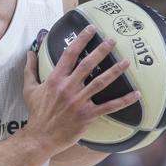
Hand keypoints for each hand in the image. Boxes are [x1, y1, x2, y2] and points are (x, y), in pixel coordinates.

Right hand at [21, 25, 140, 155]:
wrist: (41, 136)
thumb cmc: (36, 112)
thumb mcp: (29, 88)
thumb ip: (30, 69)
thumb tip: (29, 53)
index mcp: (55, 79)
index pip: (69, 54)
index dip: (81, 39)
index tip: (91, 28)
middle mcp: (68, 87)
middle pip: (88, 64)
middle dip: (101, 50)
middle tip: (113, 40)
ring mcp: (79, 101)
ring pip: (101, 82)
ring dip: (115, 71)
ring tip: (127, 61)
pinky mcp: (87, 115)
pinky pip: (109, 106)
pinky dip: (124, 100)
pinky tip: (136, 94)